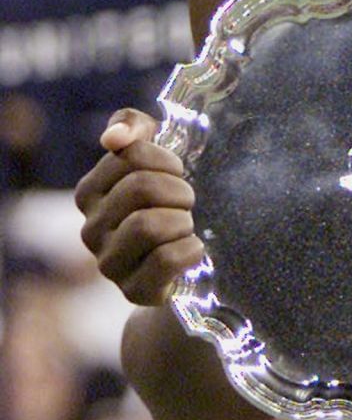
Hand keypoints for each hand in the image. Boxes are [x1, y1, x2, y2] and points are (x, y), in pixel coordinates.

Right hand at [74, 108, 202, 305]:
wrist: (181, 263)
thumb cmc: (167, 202)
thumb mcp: (154, 158)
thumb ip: (134, 129)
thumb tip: (114, 135)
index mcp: (90, 192)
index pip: (130, 155)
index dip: (167, 160)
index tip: (176, 173)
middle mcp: (90, 229)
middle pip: (141, 187)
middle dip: (178, 190)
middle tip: (186, 202)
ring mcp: (109, 264)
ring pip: (149, 225)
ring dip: (183, 220)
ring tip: (185, 226)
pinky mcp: (133, 291)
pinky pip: (166, 260)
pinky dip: (191, 250)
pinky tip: (193, 249)